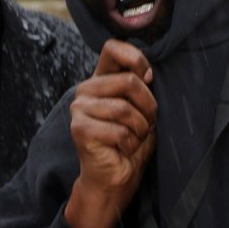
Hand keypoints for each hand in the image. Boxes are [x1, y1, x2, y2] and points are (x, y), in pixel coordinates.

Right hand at [65, 39, 156, 227]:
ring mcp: (79, 108)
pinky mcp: (80, 129)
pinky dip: (130, 144)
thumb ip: (141, 85)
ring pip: (125, 108)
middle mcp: (86, 90)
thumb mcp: (142, 108)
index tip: (149, 78)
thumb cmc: (130, 143)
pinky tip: (122, 150)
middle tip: (145, 124)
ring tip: (134, 138)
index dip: (137, 59)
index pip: (113, 48)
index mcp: (101, 79)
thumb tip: (146, 74)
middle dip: (148, 107)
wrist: (115, 179)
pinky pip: (119, 131)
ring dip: (140, 129)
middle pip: (129, 81)